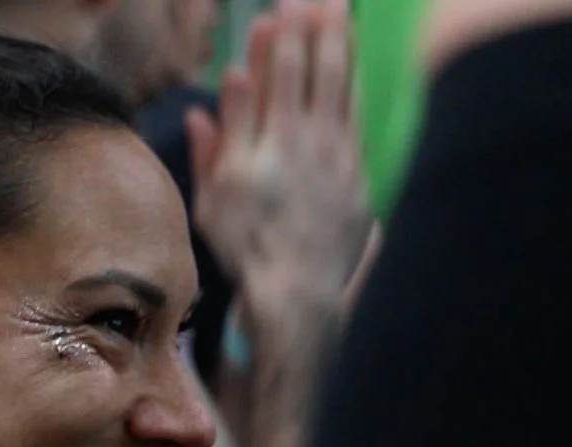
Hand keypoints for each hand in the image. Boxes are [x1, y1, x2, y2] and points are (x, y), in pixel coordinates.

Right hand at [185, 0, 372, 348]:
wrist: (298, 292)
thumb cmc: (246, 249)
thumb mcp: (214, 199)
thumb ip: (217, 142)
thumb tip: (218, 90)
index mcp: (263, 148)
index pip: (272, 80)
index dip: (276, 43)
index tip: (277, 12)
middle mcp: (302, 145)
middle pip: (310, 73)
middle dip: (312, 29)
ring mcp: (335, 158)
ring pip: (339, 87)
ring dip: (339, 44)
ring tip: (339, 10)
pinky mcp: (357, 174)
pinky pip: (356, 114)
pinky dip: (354, 83)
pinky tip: (353, 62)